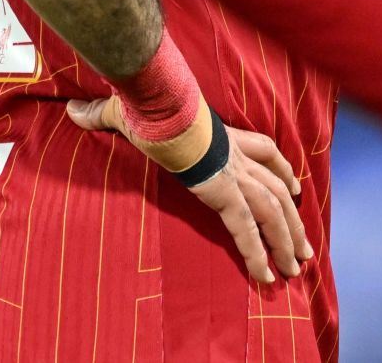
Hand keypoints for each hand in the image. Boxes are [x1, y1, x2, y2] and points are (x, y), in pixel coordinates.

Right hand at [67, 95, 313, 283]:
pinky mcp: (224, 194)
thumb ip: (106, 113)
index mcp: (226, 135)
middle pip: (278, 188)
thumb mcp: (130, 109)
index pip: (265, 151)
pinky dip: (257, 254)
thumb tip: (75, 109)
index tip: (295, 185)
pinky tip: (267, 276)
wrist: (161, 105)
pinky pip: (246, 230)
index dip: (282, 169)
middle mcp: (238, 156)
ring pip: (273, 212)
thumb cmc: (149, 104)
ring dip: (287, 241)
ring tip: (297, 268)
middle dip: (294, 219)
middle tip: (305, 246)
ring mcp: (235, 175)